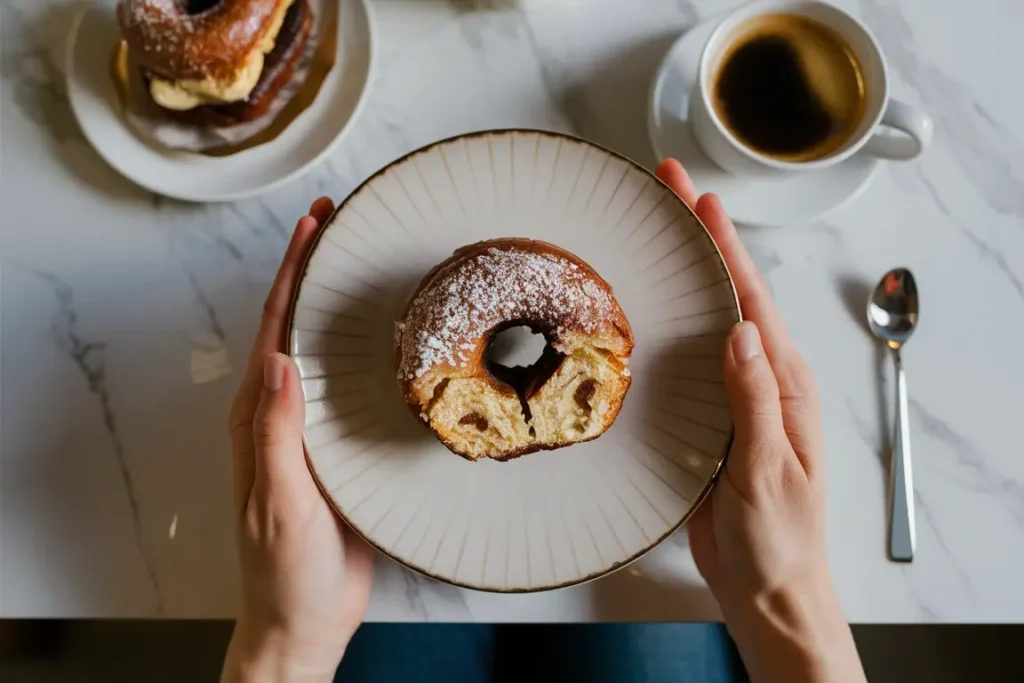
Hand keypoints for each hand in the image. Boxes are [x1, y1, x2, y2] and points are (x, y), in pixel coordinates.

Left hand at [223, 198, 373, 682]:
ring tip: (359, 260)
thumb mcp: (280, 503)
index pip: (271, 328)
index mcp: (257, 418)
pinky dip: (355, 347)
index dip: (290, 272)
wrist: (305, 619)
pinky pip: (342, 382)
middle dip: (309, 268)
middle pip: (290, 324)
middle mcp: (278, 414)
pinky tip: (381, 338)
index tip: (312, 225)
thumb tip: (280, 360)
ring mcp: (306, 429)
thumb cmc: (285, 571)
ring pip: (317, 348)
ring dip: (331, 300)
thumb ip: (275, 435)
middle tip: (337, 221)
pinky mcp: (333, 446)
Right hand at [656, 160, 864, 682]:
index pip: (752, 299)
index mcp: (784, 384)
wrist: (765, 587)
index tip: (700, 197)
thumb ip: (756, 401)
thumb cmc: (778, 537)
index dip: (725, 244)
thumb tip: (742, 329)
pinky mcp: (709, 418)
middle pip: (730, 293)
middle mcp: (761, 379)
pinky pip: (689, 358)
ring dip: (684, 271)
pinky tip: (649, 310)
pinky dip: (669, 322)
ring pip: (707, 319)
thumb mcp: (768, 470)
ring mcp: (734, 396)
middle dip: (702, 237)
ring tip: (655, 229)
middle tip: (670, 188)